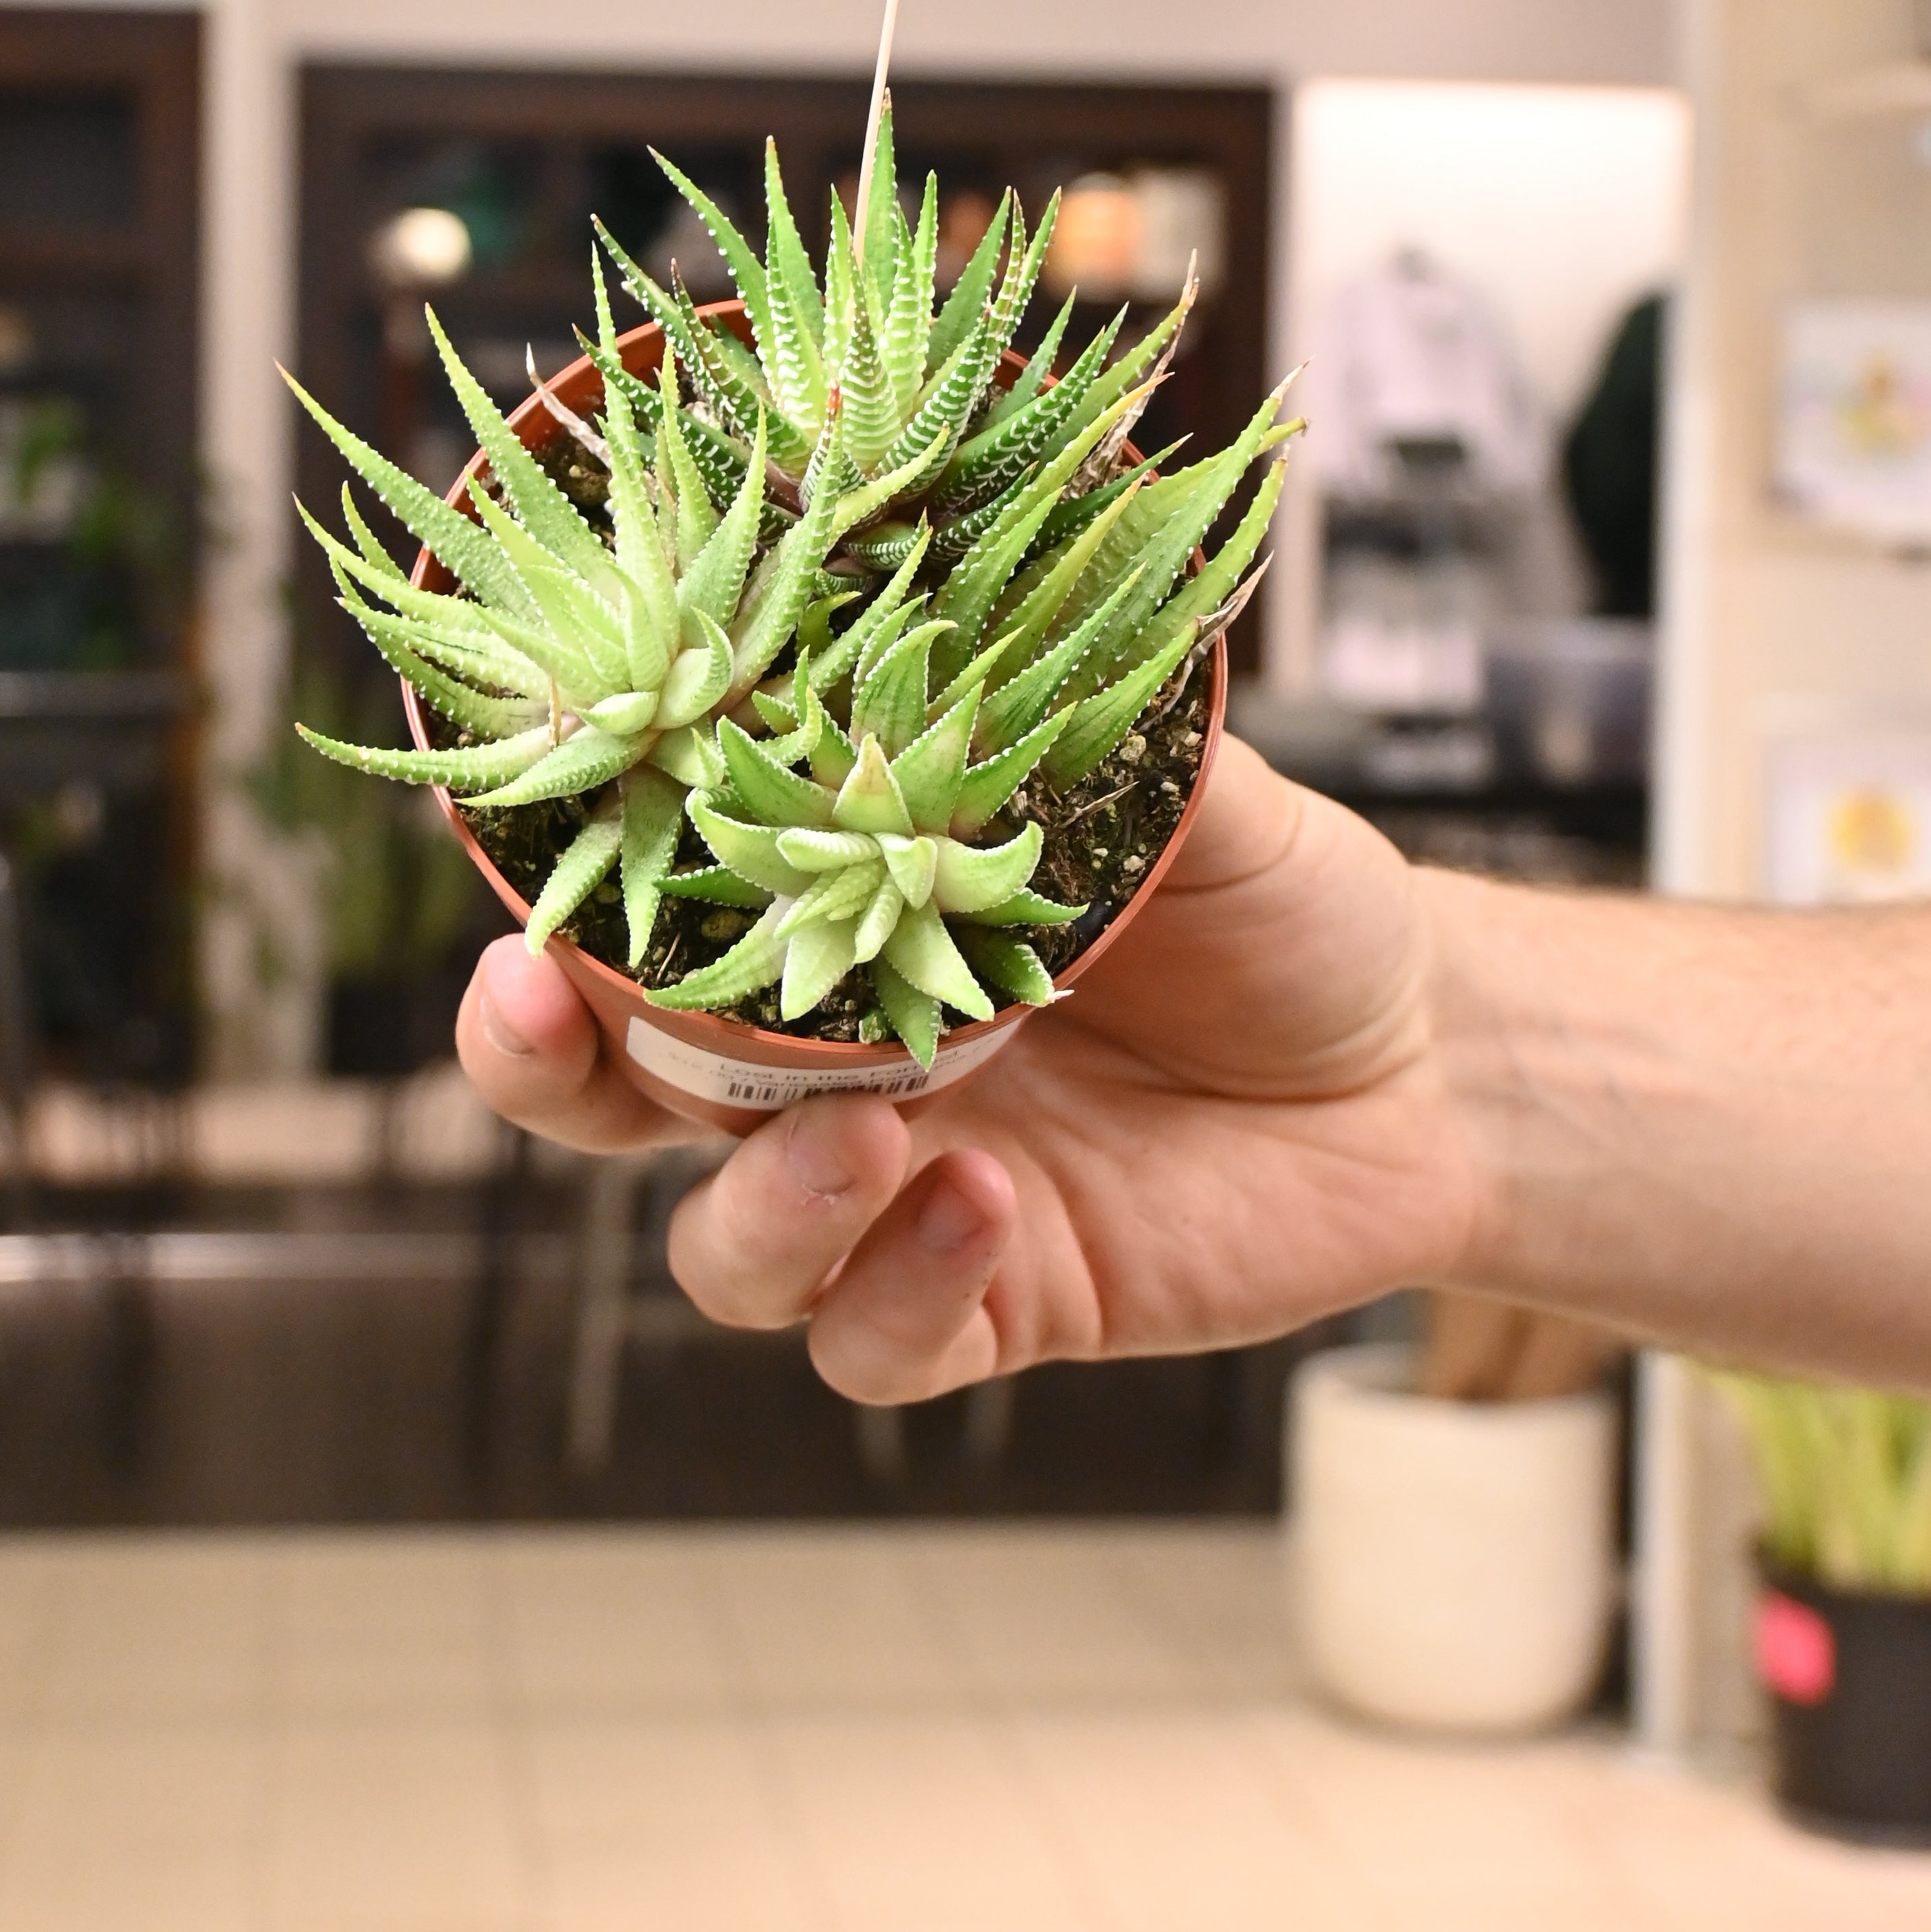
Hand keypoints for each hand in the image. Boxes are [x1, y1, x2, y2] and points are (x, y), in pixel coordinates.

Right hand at [457, 738, 1488, 1404]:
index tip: (503, 854)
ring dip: (756, 1201)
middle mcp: (828, 1065)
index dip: (541, 899)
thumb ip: (1072, 716)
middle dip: (536, 1059)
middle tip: (538, 1005)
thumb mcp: (1185, 781)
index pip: (629, 917)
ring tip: (870, 1135)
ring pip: (722, 1245)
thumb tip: (997, 587)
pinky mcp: (987, 1301)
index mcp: (830, 920)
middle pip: (605, 1090)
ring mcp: (896, 1195)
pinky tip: (985, 1213)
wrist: (1427, 1053)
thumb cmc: (1279, 902)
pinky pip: (874, 1344)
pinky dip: (898, 1291)